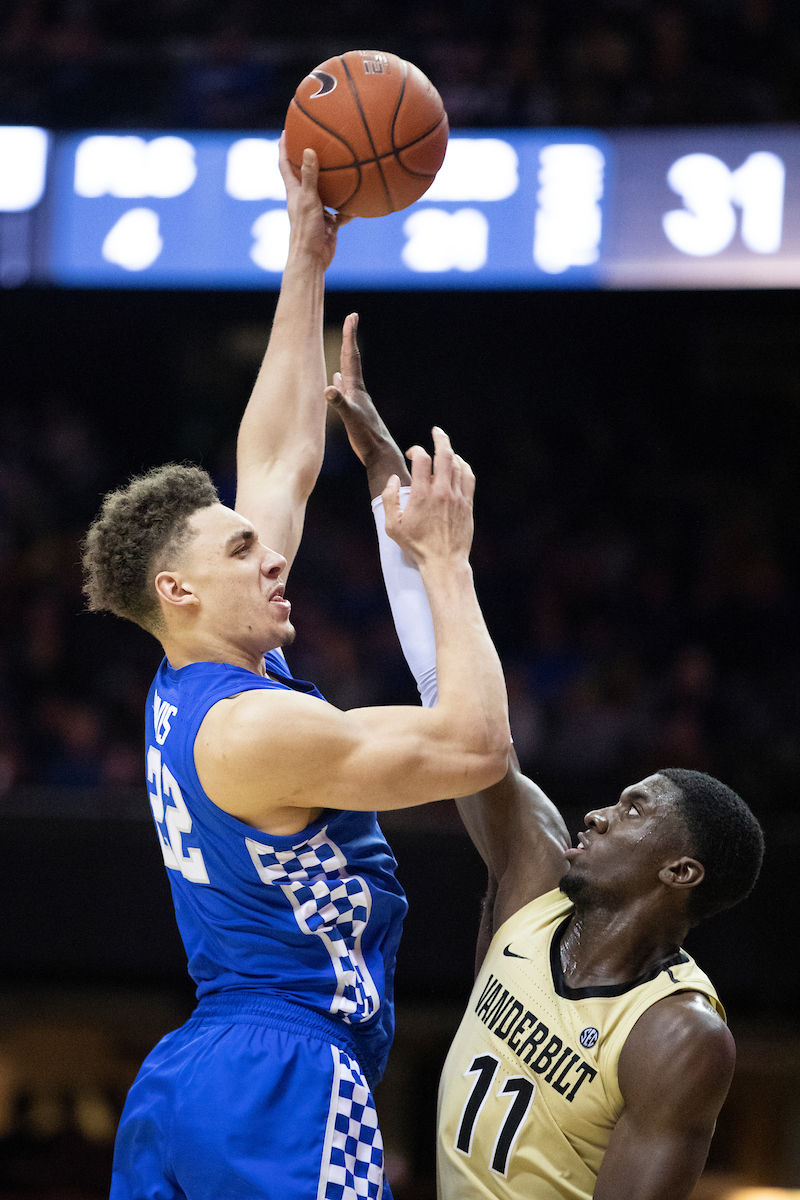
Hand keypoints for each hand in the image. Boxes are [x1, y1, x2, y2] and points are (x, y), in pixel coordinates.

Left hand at [279, 133, 351, 269]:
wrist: (313, 259)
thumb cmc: (306, 230)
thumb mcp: (309, 200)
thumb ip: (310, 176)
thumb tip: (308, 150)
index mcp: (295, 191)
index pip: (285, 164)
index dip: (284, 147)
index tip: (286, 130)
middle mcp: (305, 199)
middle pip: (306, 174)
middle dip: (309, 158)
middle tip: (318, 140)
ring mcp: (318, 211)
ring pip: (327, 191)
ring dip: (334, 181)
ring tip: (345, 166)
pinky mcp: (329, 223)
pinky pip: (342, 211)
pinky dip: (351, 206)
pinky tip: (362, 200)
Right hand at [325, 314, 410, 495]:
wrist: (381, 454)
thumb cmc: (367, 438)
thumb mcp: (351, 420)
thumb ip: (340, 404)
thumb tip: (328, 388)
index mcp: (357, 390)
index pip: (352, 357)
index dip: (351, 336)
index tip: (352, 315)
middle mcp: (358, 392)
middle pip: (351, 360)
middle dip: (349, 340)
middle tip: (351, 320)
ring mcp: (357, 401)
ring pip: (348, 374)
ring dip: (343, 360)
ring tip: (341, 348)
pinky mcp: (355, 412)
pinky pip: (344, 391)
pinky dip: (339, 383)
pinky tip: (336, 383)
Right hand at [383, 428, 475, 566]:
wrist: (443, 561)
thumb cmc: (416, 545)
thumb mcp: (391, 525)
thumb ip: (389, 499)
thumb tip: (394, 479)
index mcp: (421, 494)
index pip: (421, 459)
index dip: (416, 450)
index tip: (413, 454)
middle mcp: (441, 491)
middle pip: (444, 454)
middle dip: (440, 438)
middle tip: (436, 431)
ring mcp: (457, 496)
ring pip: (458, 464)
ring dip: (451, 452)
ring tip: (445, 449)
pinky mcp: (467, 504)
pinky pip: (468, 477)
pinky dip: (463, 466)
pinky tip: (459, 464)